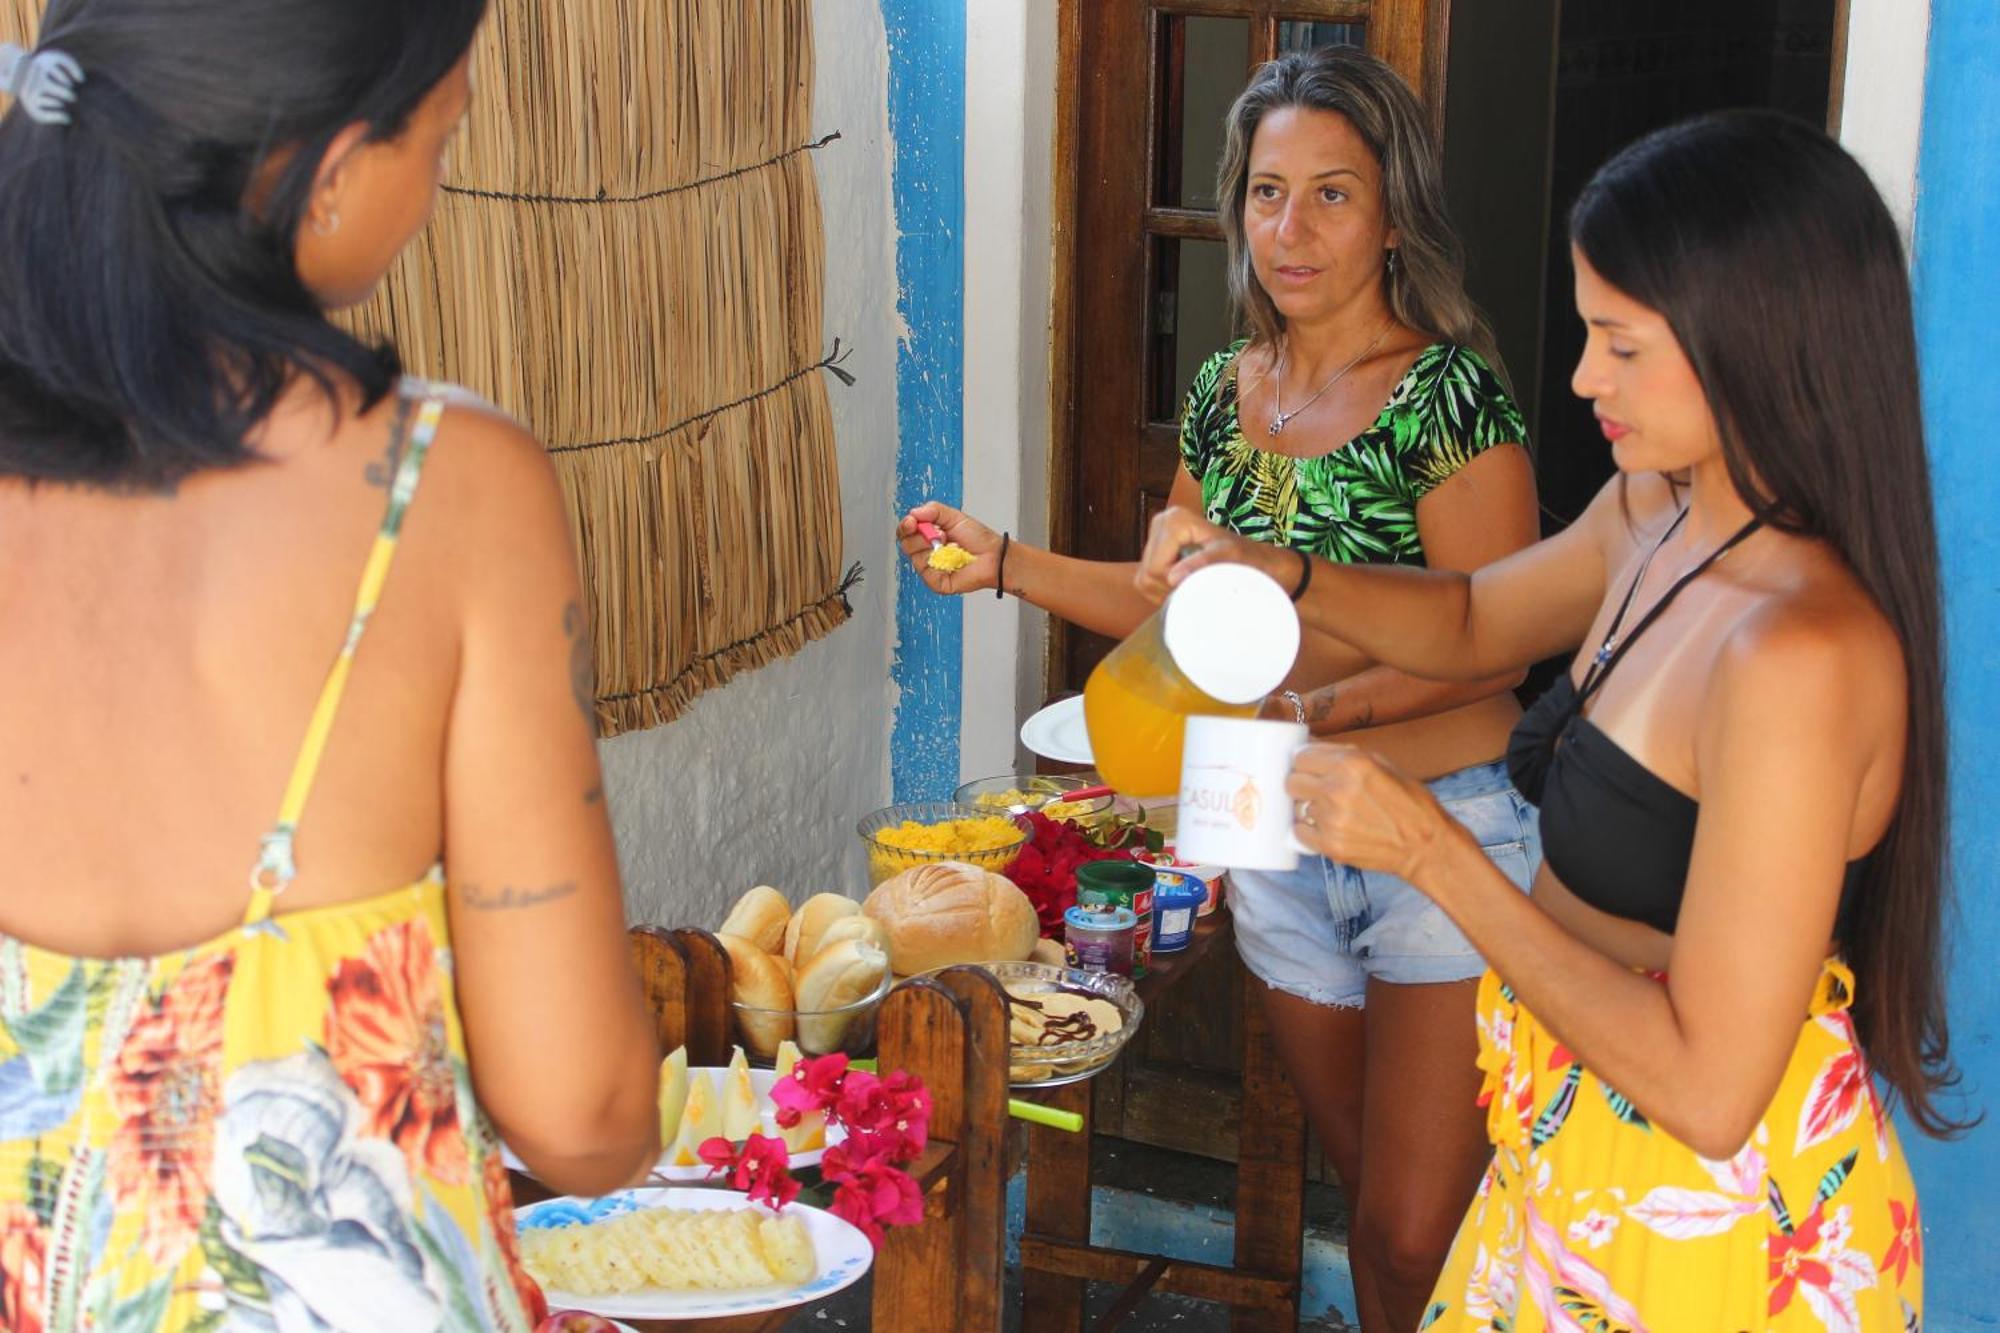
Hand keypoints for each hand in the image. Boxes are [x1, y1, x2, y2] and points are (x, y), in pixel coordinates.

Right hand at [896, 501, 1000, 594]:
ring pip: (914, 556)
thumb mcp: (954, 516)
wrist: (993, 555)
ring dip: (930, 546)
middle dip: (919, 535)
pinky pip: (925, 572)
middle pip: (905, 543)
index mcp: (928, 536)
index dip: (906, 525)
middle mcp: (926, 552)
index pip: (906, 531)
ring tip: (948, 544)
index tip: (912, 521)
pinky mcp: (935, 582)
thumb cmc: (978, 539)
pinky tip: (950, 559)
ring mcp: (930, 568)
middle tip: (938, 532)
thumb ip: (933, 510)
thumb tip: (913, 512)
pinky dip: (937, 562)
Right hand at [1133, 505, 1283, 602]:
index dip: (1174, 584)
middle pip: (1148, 574)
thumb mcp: (1228, 558)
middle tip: (1197, 587)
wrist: (1255, 559)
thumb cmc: (1245, 558)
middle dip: (1169, 588)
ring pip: (1145, 580)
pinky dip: (1163, 589)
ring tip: (1192, 585)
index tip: (1199, 583)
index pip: (1155, 569)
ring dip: (1166, 591)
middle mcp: (1161, 521)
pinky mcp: (1153, 548)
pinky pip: (1146, 580)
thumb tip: (1173, 578)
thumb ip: (1202, 564)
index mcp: (1175, 520)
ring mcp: (1155, 534)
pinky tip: (1184, 584)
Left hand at [1284, 744, 1465, 889]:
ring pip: (1296, 808)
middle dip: (1301, 783)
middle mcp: (1337, 790)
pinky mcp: (1330, 846)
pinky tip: (1329, 828)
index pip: (1301, 757)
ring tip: (1332, 812)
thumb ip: (1342, 754)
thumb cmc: (1408, 801)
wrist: (1424, 844)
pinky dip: (1309, 831)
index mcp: (1351, 764)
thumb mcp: (1381, 763)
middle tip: (1316, 790)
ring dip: (1307, 808)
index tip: (1309, 768)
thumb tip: (1308, 746)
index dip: (1304, 762)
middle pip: (1291, 782)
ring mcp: (1331, 820)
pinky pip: (1300, 833)